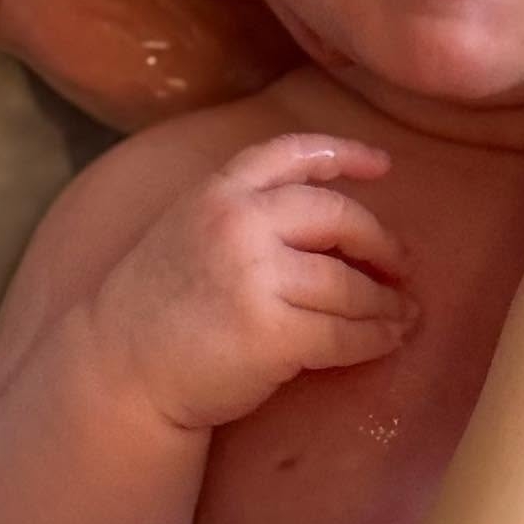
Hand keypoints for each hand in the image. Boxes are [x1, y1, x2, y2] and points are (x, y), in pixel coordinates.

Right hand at [95, 134, 416, 428]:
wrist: (119, 369)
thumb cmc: (156, 307)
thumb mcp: (186, 231)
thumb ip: (242, 214)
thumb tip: (329, 222)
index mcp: (217, 193)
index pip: (290, 155)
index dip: (342, 154)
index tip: (384, 165)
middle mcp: (239, 224)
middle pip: (337, 218)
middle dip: (379, 242)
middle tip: (402, 265)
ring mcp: (257, 278)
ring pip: (348, 284)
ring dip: (386, 302)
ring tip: (404, 314)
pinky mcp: (273, 333)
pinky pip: (343, 333)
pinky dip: (374, 338)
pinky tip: (388, 341)